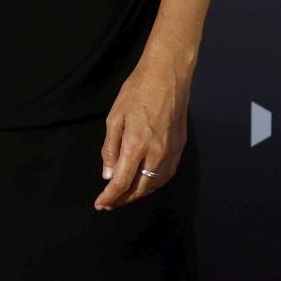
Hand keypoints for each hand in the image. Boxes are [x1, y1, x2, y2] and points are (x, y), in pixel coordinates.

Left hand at [95, 51, 190, 209]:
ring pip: (155, 185)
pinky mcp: (180, 148)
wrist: (167, 76)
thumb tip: (107, 174)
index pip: (121, 182)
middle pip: (140, 189)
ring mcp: (171, 152)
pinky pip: (166, 174)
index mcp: (137, 145)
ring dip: (139, 193)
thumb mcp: (115, 117)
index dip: (110, 196)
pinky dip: (154, 183)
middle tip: (109, 202)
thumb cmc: (137, 91)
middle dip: (123, 199)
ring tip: (124, 194)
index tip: (100, 204)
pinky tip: (144, 181)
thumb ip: (110, 148)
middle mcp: (157, 154)